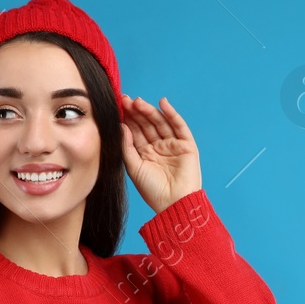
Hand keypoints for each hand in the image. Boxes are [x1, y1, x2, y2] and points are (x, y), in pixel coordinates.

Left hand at [119, 94, 202, 214]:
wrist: (173, 203)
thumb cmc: (152, 190)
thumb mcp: (133, 166)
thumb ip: (127, 146)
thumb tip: (120, 126)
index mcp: (145, 153)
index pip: (135, 131)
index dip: (127, 119)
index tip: (117, 107)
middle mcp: (158, 147)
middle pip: (147, 124)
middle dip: (136, 112)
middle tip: (126, 100)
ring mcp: (173, 145)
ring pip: (160, 123)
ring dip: (150, 111)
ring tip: (138, 102)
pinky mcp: (187, 145)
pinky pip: (179, 126)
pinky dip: (172, 114)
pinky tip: (162, 103)